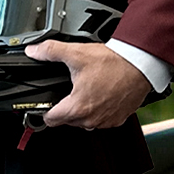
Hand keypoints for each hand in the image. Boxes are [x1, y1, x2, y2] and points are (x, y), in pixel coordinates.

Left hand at [29, 41, 152, 129]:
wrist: (140, 64)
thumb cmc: (114, 62)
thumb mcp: (76, 53)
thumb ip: (50, 52)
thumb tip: (33, 51)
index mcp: (78, 107)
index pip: (50, 120)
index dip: (45, 109)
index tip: (47, 103)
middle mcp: (91, 119)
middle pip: (67, 121)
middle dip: (65, 108)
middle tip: (71, 90)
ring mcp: (106, 121)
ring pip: (85, 122)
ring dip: (83, 110)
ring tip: (88, 90)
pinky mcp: (119, 119)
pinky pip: (102, 120)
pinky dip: (100, 111)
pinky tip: (102, 95)